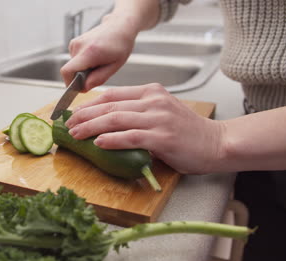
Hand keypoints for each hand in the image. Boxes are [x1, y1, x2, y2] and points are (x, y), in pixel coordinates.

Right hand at [60, 14, 137, 90]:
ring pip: (73, 66)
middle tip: (98, 72)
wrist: (119, 26)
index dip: (69, 83)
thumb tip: (83, 88)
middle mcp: (79, 46)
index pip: (67, 71)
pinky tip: (95, 57)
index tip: (79, 88)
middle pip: (71, 70)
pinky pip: (75, 60)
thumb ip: (98, 79)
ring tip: (98, 62)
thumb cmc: (120, 45)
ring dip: (83, 69)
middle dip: (81, 77)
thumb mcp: (114, 66)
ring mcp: (75, 42)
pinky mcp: (74, 42)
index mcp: (89, 52)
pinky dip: (83, 63)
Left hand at [64, 83, 224, 173]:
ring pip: (116, 120)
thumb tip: (105, 120)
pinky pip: (130, 137)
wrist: (216, 143)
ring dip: (92, 128)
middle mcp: (153, 101)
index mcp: (151, 92)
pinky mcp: (163, 137)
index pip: (112, 95)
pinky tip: (98, 143)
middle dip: (85, 116)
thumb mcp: (161, 111)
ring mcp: (159, 118)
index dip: (89, 104)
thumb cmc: (186, 131)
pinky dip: (112, 140)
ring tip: (76, 134)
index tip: (74, 113)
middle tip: (68, 125)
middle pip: (110, 106)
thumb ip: (137, 110)